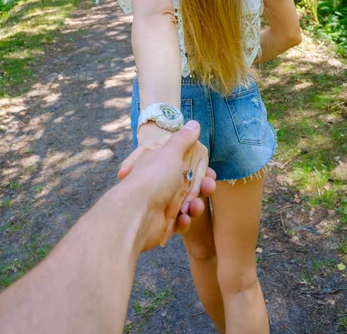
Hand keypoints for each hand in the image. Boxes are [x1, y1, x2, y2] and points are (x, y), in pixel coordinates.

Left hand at [120, 121, 215, 250]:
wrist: (136, 213)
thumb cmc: (153, 178)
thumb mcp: (170, 152)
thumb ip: (184, 139)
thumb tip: (194, 123)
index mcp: (164, 164)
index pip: (188, 165)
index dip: (202, 170)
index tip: (210, 174)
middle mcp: (163, 182)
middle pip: (192, 185)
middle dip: (202, 188)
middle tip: (208, 188)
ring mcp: (163, 202)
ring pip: (189, 204)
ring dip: (195, 206)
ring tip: (193, 207)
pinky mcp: (164, 222)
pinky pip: (181, 222)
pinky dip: (184, 221)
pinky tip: (183, 219)